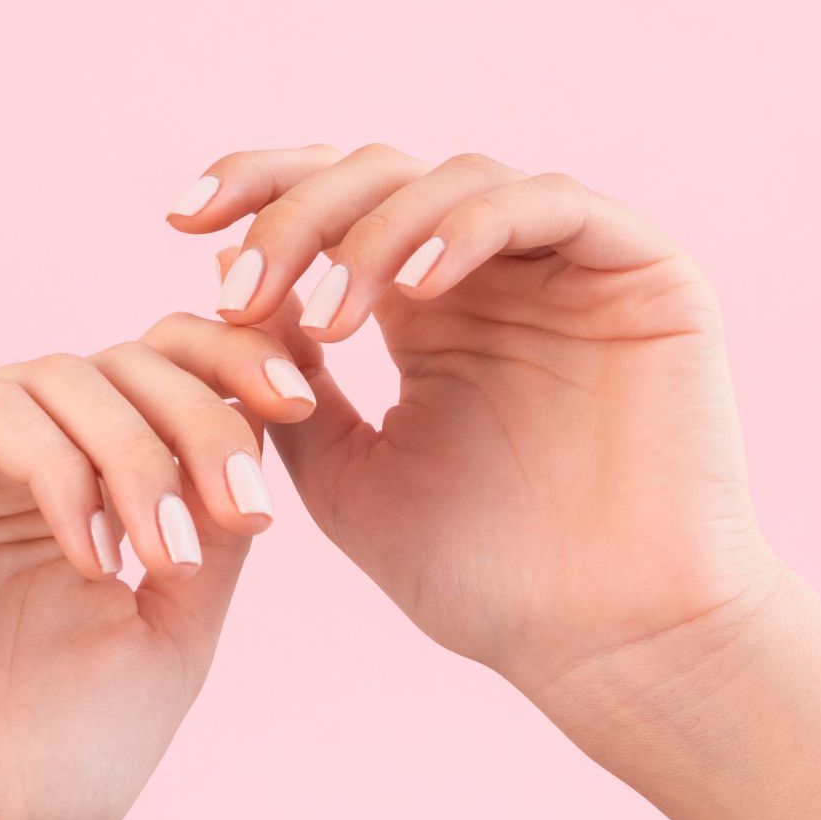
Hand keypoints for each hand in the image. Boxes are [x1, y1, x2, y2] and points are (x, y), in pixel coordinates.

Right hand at [0, 318, 317, 819]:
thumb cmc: (51, 761)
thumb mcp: (175, 627)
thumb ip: (213, 520)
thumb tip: (266, 419)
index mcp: (79, 478)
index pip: (161, 370)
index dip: (233, 364)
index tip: (299, 406)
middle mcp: (9, 449)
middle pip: (124, 358)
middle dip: (201, 417)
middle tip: (244, 504)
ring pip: (63, 374)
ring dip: (138, 454)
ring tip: (167, 560)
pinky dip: (59, 468)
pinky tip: (91, 556)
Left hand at [169, 145, 777, 733]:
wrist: (610, 645)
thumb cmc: (486, 577)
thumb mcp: (347, 473)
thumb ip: (289, 382)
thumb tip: (226, 297)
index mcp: (427, 305)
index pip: (334, 204)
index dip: (256, 190)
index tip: (181, 228)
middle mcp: (493, 267)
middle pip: (379, 174)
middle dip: (295, 214)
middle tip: (242, 284)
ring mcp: (567, 262)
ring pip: (453, 175)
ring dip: (373, 232)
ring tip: (326, 317)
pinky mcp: (640, 267)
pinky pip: (549, 202)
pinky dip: (471, 226)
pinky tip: (418, 290)